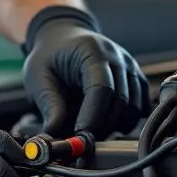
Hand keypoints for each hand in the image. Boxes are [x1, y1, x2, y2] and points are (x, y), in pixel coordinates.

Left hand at [22, 5, 149, 138]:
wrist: (63, 38)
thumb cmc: (49, 56)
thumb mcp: (38, 77)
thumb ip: (48, 105)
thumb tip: (53, 137)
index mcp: (92, 50)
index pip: (101, 88)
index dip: (93, 116)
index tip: (80, 136)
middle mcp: (117, 56)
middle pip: (120, 100)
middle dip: (101, 126)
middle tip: (80, 139)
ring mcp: (130, 67)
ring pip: (133, 108)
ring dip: (113, 126)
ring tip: (89, 127)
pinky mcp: (136, 78)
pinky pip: (139, 108)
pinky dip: (124, 121)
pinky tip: (104, 121)